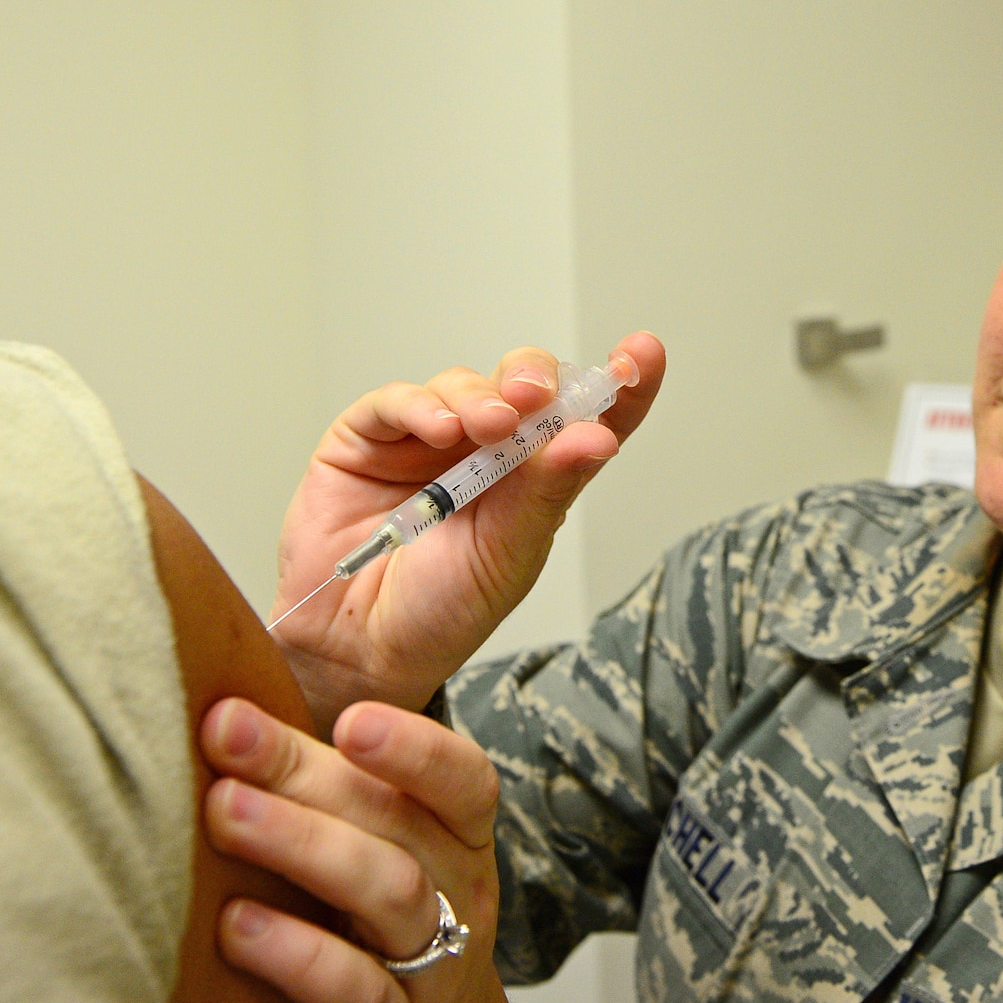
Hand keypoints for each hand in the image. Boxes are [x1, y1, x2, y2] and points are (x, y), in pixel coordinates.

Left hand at [199, 697, 525, 1002]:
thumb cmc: (387, 938)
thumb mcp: (385, 859)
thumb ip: (329, 793)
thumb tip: (229, 711)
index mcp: (458, 840)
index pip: (462, 777)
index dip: (413, 746)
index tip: (348, 717)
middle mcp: (457, 894)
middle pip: (397, 821)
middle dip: (308, 772)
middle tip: (227, 734)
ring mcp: (432, 967)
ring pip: (387, 891)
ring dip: (301, 843)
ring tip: (224, 812)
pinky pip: (354, 990)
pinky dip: (297, 953)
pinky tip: (238, 926)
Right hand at [273, 332, 664, 726]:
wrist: (359, 647)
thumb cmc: (441, 610)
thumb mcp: (509, 556)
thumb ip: (547, 492)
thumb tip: (597, 437)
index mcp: (535, 478)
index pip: (587, 420)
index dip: (620, 385)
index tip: (642, 354)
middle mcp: (485, 449)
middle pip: (524, 384)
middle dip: (536, 377)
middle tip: (536, 397)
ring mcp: (426, 438)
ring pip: (464, 384)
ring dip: (480, 397)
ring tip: (486, 426)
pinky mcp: (369, 437)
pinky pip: (397, 401)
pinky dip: (421, 405)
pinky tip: (439, 428)